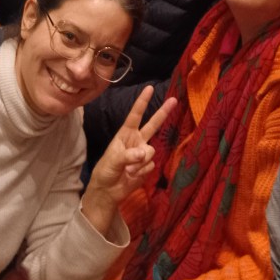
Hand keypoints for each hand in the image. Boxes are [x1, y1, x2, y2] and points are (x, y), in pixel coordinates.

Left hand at [86, 87, 176, 210]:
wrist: (108, 191)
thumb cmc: (106, 170)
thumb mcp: (113, 161)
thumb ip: (128, 156)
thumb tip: (144, 153)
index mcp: (125, 134)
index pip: (135, 115)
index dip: (142, 101)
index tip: (149, 88)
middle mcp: (137, 140)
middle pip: (152, 124)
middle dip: (163, 112)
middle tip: (174, 100)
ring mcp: (143, 153)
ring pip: (151, 151)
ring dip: (140, 162)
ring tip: (128, 170)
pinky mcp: (147, 166)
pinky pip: (151, 165)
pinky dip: (142, 171)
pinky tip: (133, 175)